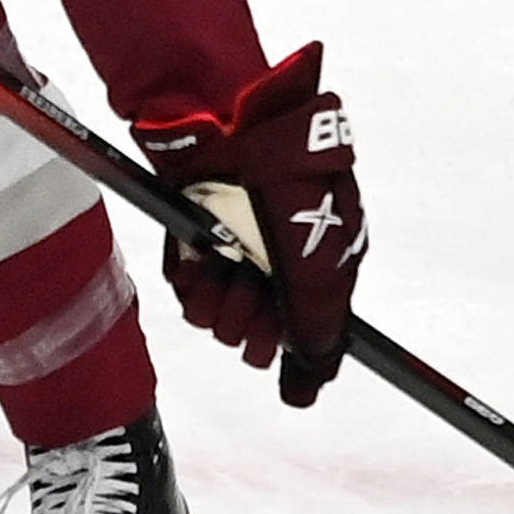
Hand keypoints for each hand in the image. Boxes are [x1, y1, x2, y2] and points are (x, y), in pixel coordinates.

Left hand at [134, 43, 364, 406]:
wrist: (238, 129)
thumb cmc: (293, 187)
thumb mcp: (321, 267)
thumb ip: (320, 329)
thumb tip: (312, 384)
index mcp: (321, 271)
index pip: (309, 336)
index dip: (296, 356)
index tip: (287, 371)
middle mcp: (279, 271)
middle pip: (261, 341)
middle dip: (254, 325)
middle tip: (255, 295)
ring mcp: (239, 260)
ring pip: (222, 325)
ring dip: (223, 303)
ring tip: (230, 268)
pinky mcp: (199, 251)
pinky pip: (192, 298)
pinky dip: (197, 285)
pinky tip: (207, 258)